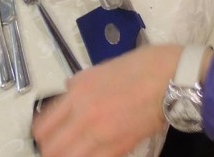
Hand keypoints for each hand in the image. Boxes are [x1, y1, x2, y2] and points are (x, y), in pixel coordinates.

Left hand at [32, 45, 181, 156]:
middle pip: (50, 149)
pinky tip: (93, 152)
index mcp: (78, 92)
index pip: (43, 126)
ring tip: (75, 151)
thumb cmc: (143, 65)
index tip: (46, 134)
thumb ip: (81, 85)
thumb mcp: (102, 67)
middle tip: (58, 146)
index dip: (40, 134)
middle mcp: (84, 116)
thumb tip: (69, 95)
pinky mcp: (119, 149)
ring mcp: (101, 136)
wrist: (173, 77)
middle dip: (50, 149)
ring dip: (68, 155)